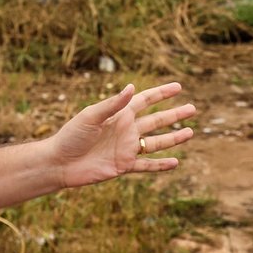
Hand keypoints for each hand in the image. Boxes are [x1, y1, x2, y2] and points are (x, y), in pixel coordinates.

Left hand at [50, 82, 195, 188]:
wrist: (60, 163)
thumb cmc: (71, 136)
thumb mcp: (91, 116)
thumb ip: (113, 104)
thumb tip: (132, 87)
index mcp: (119, 114)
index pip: (145, 100)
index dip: (162, 93)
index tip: (178, 86)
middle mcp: (126, 130)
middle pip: (156, 120)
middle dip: (174, 115)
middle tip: (193, 108)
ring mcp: (126, 148)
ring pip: (156, 142)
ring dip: (173, 138)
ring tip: (190, 132)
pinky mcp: (124, 166)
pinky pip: (147, 165)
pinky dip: (161, 165)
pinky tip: (176, 162)